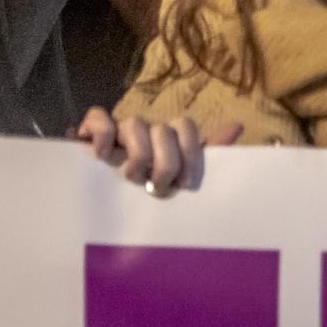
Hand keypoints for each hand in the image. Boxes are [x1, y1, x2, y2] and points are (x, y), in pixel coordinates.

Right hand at [75, 107, 241, 195]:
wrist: (106, 210)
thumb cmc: (148, 191)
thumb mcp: (181, 177)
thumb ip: (209, 153)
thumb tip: (237, 126)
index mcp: (167, 139)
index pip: (185, 125)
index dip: (189, 154)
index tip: (186, 184)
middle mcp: (144, 130)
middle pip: (163, 129)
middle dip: (165, 163)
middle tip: (158, 187)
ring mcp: (117, 130)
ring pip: (134, 124)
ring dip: (137, 156)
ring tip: (133, 179)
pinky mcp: (89, 133)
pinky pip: (97, 117)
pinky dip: (102, 134)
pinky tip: (103, 156)